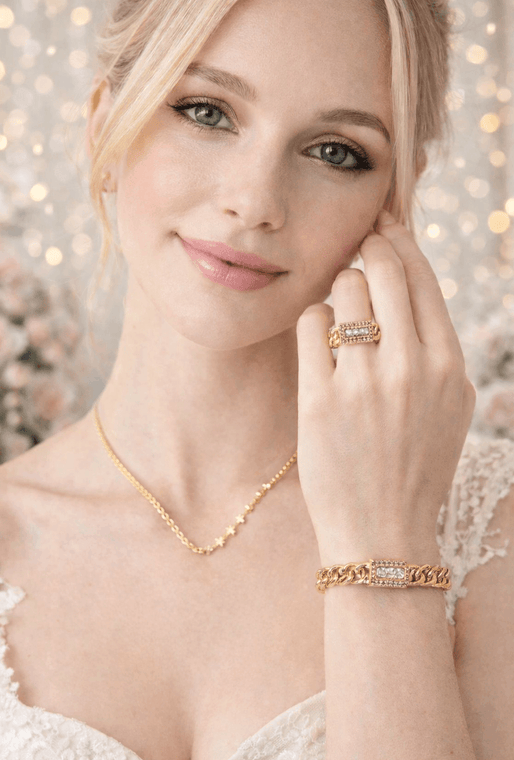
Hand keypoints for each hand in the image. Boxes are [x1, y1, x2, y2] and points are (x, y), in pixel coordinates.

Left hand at [295, 210, 475, 560]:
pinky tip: (318, 339)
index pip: (422, 279)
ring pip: (345, 291)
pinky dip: (312, 322)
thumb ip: (436, 348)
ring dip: (339, 290)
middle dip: (368, 249)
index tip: (384, 227)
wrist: (381, 532)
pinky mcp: (319, 399)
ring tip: (341, 312)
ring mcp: (363, 383)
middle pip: (384, 271)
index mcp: (448, 367)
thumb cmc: (415, 466)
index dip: (400, 244)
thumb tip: (410, 284)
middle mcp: (410, 368)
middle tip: (357, 246)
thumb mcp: (450, 408)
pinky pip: (310, 325)